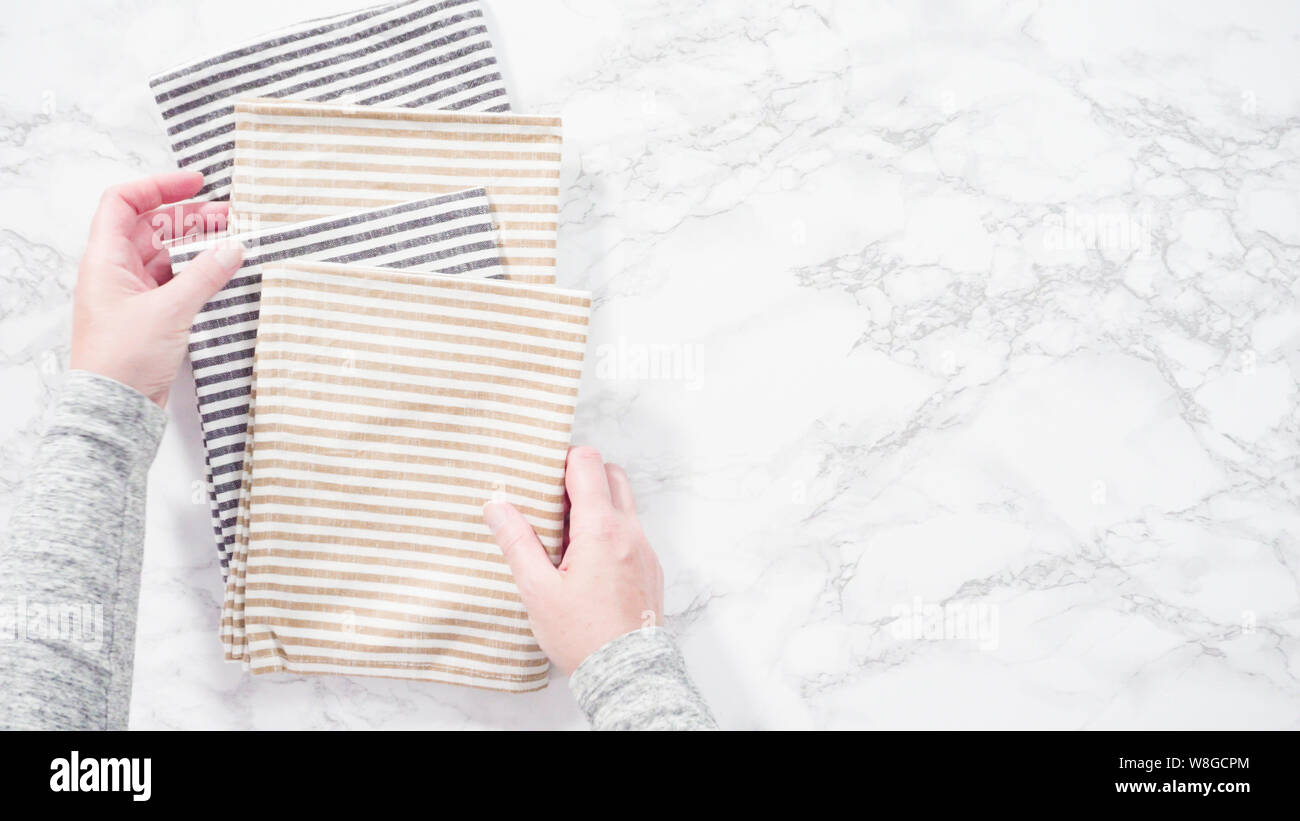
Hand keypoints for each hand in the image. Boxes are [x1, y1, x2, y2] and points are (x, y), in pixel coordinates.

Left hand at [69, 171, 243, 406]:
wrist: (115, 407)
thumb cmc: (124, 360)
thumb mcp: (170, 310)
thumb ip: (205, 275)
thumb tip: (233, 248)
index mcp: (104, 260)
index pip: (124, 202)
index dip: (159, 186)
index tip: (196, 182)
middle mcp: (114, 272)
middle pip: (150, 227)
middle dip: (189, 217)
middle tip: (229, 216)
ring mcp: (131, 294)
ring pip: (165, 255)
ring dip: (197, 245)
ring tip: (233, 241)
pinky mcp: (148, 316)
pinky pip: (174, 282)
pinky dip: (197, 273)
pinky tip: (222, 273)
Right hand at [483, 446, 663, 673]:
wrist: (626, 672)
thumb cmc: (582, 635)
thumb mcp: (538, 590)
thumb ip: (517, 543)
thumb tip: (497, 506)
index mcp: (601, 529)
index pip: (588, 464)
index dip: (563, 460)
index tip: (542, 474)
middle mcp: (629, 532)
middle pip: (612, 474)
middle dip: (583, 476)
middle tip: (552, 501)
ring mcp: (644, 549)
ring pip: (624, 502)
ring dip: (597, 503)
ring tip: (565, 534)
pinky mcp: (650, 567)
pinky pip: (631, 531)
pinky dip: (610, 529)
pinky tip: (585, 559)